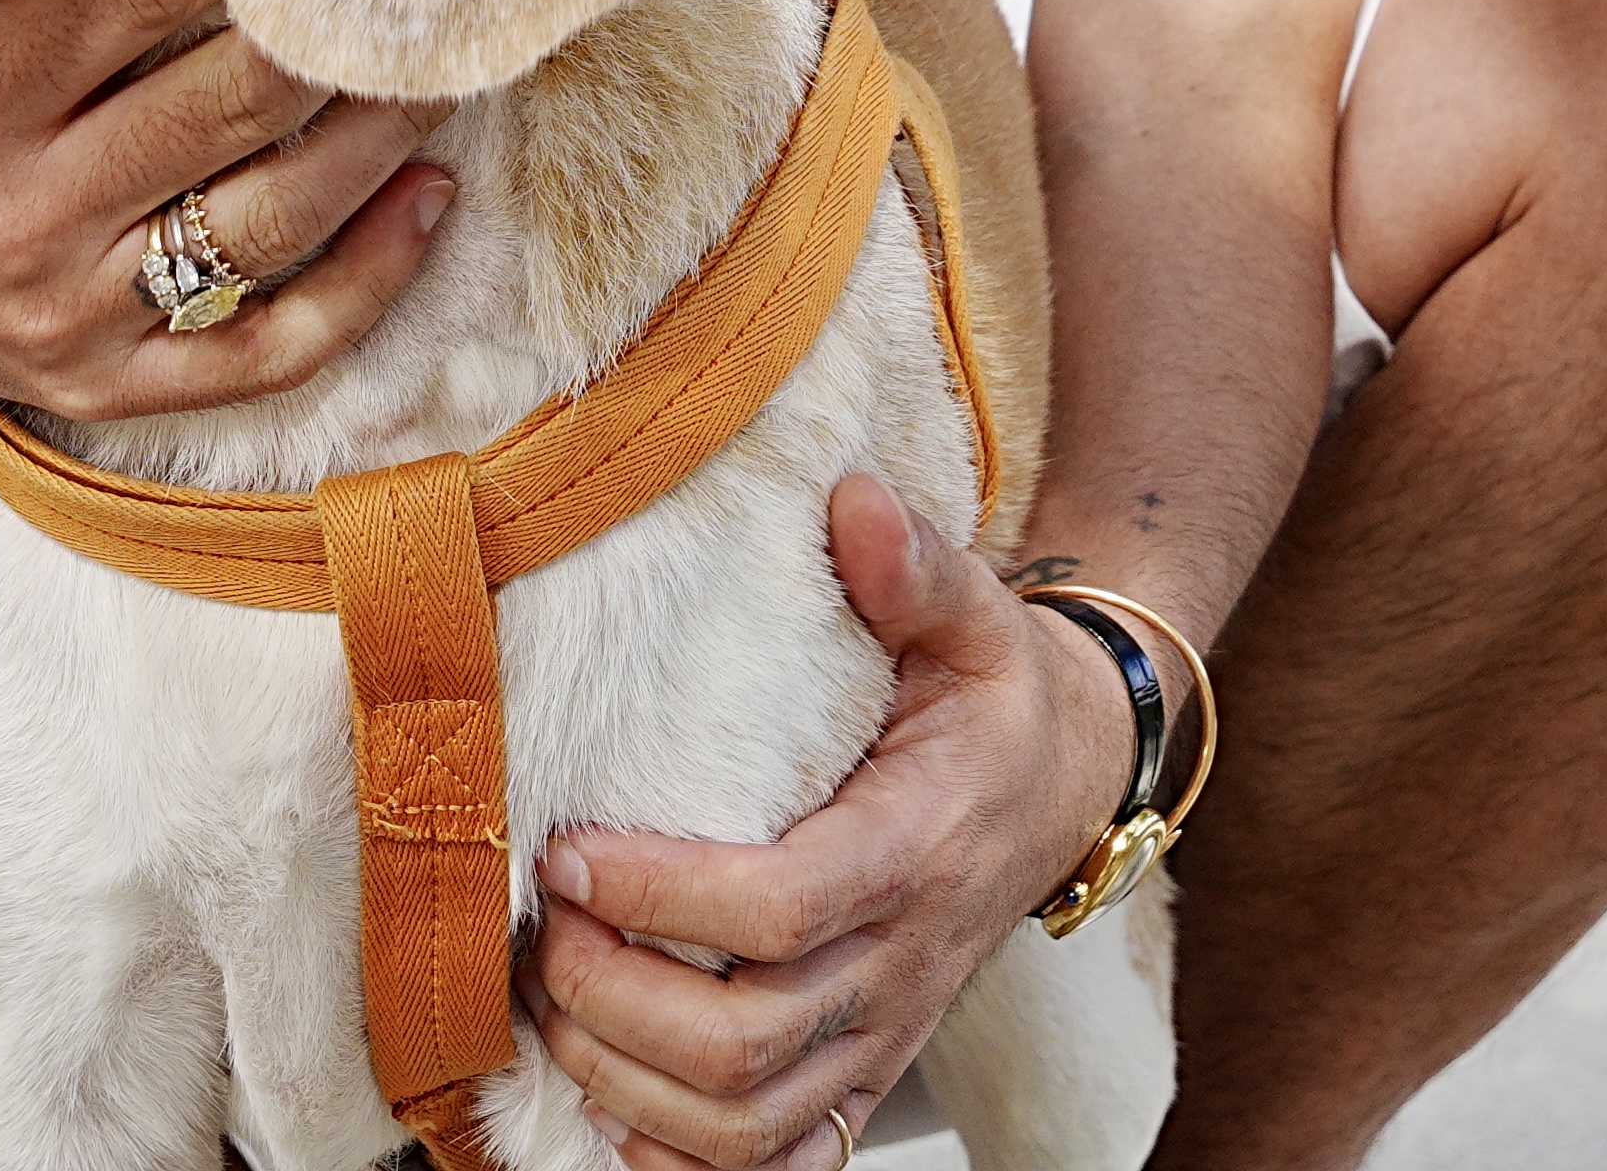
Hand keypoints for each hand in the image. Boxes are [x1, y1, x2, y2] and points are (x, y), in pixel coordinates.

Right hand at [0, 0, 453, 416]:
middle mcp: (23, 196)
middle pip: (235, 98)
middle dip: (349, 27)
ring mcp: (63, 302)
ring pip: (267, 222)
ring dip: (380, 141)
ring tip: (457, 63)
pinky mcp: (89, 382)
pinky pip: (254, 354)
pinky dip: (359, 288)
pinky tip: (430, 206)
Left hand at [528, 477, 1141, 1170]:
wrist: (1067, 785)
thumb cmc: (996, 699)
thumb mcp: (975, 613)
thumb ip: (913, 563)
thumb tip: (851, 502)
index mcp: (916, 848)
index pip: (777, 908)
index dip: (658, 895)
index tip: (571, 848)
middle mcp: (901, 963)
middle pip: (743, 1043)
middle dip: (612, 998)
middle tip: (539, 928)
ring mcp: (882, 1034)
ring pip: (742, 1122)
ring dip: (622, 1083)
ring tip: (553, 996)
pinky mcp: (863, 1074)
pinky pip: (772, 1164)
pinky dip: (678, 1159)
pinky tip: (610, 1104)